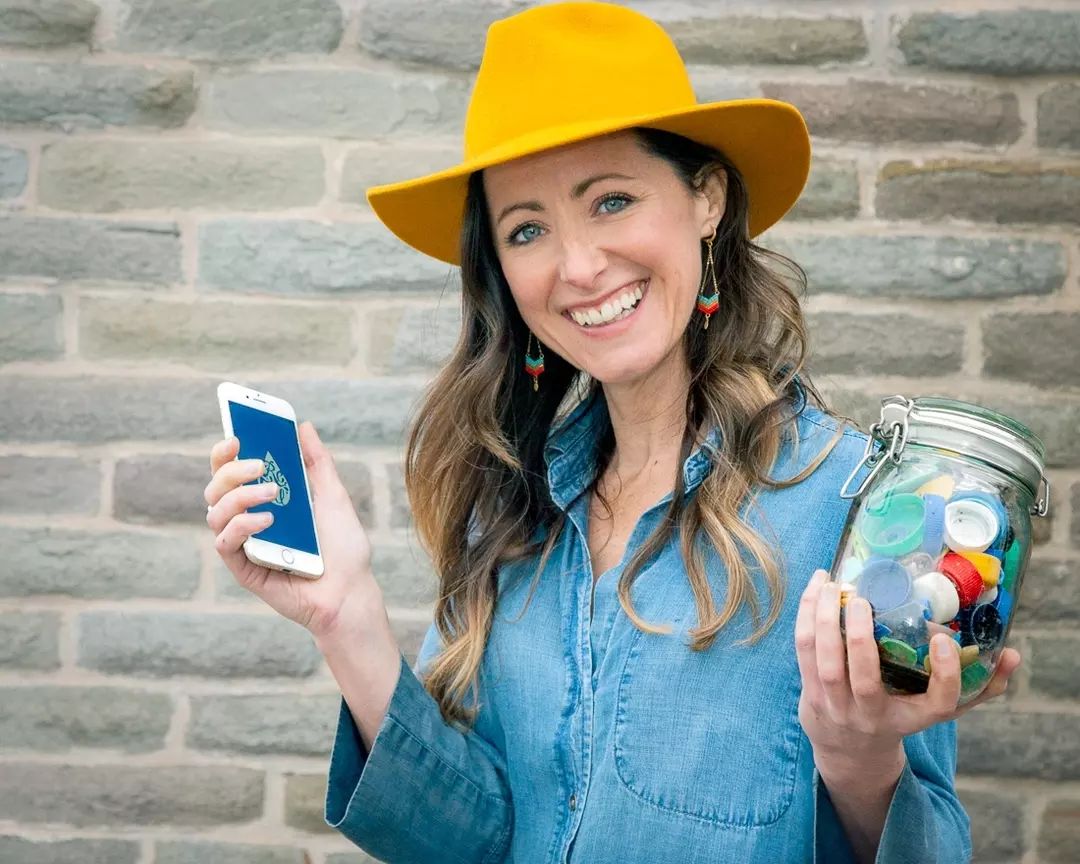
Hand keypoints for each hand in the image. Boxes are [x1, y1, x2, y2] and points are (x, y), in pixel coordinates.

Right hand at [204, 421, 382, 640]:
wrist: (352, 590)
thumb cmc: (343, 547)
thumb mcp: (333, 496)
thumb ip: (317, 463)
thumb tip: (303, 426)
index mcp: (264, 501)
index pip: (231, 472)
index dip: (225, 453)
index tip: (236, 437)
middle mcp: (248, 521)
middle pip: (216, 488)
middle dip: (231, 471)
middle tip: (259, 465)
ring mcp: (244, 545)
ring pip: (214, 513)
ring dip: (239, 496)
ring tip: (273, 493)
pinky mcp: (244, 569)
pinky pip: (225, 543)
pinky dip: (241, 526)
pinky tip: (267, 521)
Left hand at [795, 568, 1021, 770]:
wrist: (850, 750)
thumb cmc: (902, 714)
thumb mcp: (938, 708)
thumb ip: (979, 685)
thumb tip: (1012, 654)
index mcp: (915, 717)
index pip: (938, 703)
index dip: (944, 673)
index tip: (943, 639)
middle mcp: (874, 715)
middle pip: (862, 680)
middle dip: (859, 637)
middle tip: (860, 598)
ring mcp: (838, 706)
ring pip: (823, 662)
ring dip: (823, 618)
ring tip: (830, 581)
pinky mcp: (810, 692)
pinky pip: (803, 651)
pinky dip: (806, 616)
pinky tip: (814, 589)